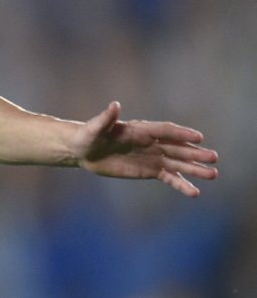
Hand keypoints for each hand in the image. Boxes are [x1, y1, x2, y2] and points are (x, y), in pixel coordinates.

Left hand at [73, 102, 218, 196]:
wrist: (84, 150)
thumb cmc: (87, 135)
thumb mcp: (94, 128)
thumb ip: (106, 118)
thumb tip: (114, 105)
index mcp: (141, 130)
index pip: (165, 130)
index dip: (181, 133)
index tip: (198, 137)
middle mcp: (151, 143)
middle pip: (177, 148)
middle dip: (194, 153)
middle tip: (213, 158)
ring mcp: (152, 157)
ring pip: (178, 164)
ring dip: (194, 169)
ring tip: (213, 175)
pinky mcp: (150, 170)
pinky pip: (169, 178)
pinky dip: (181, 184)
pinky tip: (194, 192)